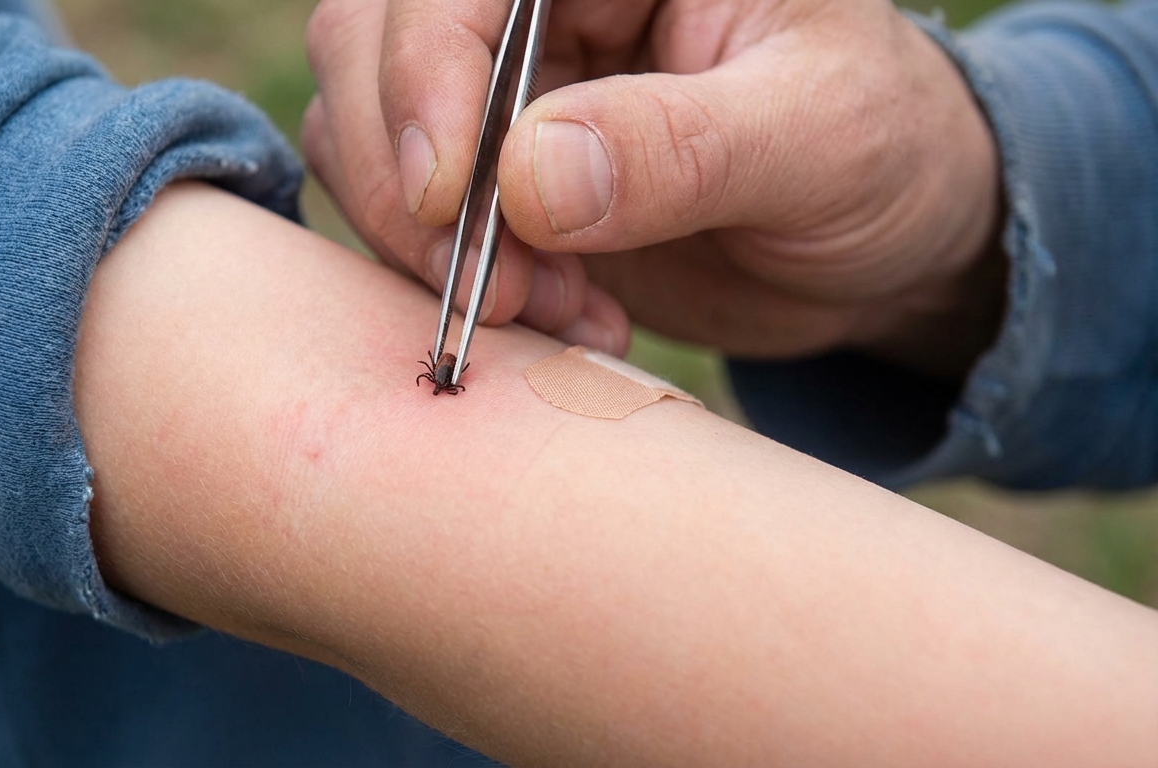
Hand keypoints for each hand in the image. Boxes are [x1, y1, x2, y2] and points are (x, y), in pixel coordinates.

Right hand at [303, 0, 1004, 372]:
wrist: (881, 244)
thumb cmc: (881, 155)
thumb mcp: (819, 138)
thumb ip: (680, 146)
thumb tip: (525, 178)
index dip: (424, 75)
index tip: (452, 201)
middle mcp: (539, 4)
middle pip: (372, 42)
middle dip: (408, 178)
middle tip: (498, 290)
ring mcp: (504, 89)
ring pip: (362, 130)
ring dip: (425, 243)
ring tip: (549, 309)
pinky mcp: (493, 178)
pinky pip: (405, 215)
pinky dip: (449, 282)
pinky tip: (559, 318)